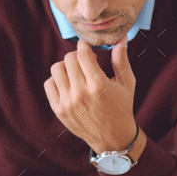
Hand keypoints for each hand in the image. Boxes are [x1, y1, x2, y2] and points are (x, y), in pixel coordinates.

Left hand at [44, 38, 136, 152]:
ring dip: (66, 66)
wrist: (113, 137)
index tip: (87, 47)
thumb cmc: (121, 108)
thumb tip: (121, 38)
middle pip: (69, 59)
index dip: (84, 46)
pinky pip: (49, 84)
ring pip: (56, 69)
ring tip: (75, 72)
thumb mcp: (127, 84)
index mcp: (98, 85)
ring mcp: (67, 102)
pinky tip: (68, 83)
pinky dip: (57, 80)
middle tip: (84, 61)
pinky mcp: (59, 110)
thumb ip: (121, 60)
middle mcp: (80, 93)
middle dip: (77, 56)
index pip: (82, 53)